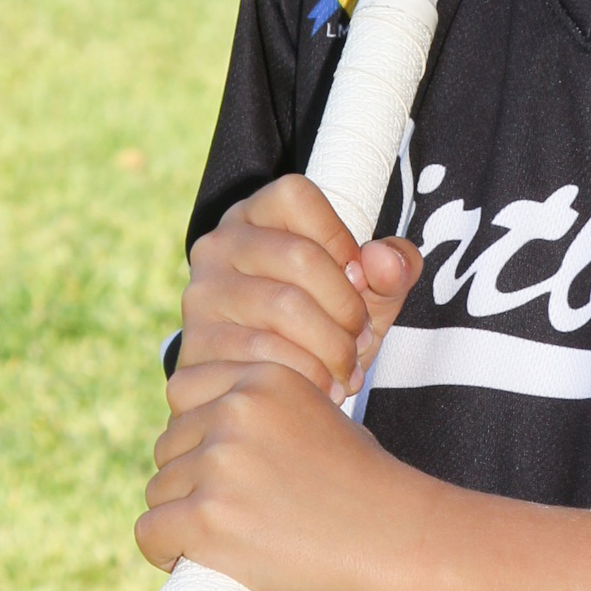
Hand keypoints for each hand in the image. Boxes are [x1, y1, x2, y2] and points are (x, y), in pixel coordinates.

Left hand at [140, 362, 432, 590]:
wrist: (401, 543)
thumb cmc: (368, 491)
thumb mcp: (322, 418)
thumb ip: (268, 414)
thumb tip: (212, 441)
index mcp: (264, 378)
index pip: (183, 391)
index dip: (196, 433)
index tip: (219, 466)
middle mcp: (236, 410)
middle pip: (168, 447)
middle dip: (189, 481)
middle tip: (232, 514)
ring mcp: (220, 463)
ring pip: (158, 491)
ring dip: (180, 519)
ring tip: (227, 541)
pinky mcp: (207, 518)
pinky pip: (151, 532)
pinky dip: (166, 552)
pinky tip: (196, 558)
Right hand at [169, 176, 421, 412]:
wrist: (271, 393)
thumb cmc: (325, 327)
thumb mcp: (369, 294)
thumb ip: (394, 268)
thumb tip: (382, 260)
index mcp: (256, 216)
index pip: (297, 197)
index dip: (340, 238)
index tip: (359, 280)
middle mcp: (218, 245)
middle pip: (299, 256)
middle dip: (347, 307)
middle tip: (362, 340)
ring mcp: (202, 294)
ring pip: (284, 306)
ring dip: (332, 347)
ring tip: (348, 370)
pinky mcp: (196, 345)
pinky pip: (261, 353)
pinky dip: (306, 375)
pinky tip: (323, 389)